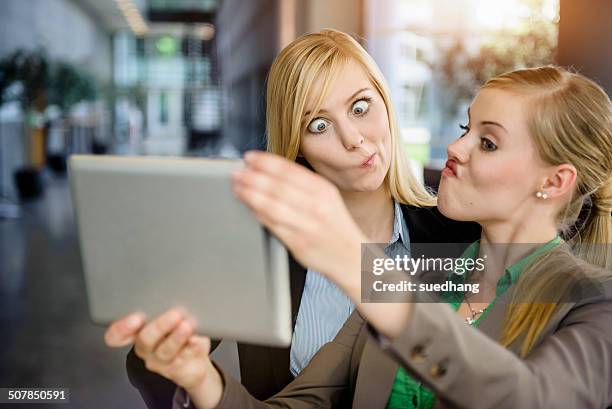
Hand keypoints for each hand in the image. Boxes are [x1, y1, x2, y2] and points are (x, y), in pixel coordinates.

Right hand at [105, 309, 222, 407]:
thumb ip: (166, 308)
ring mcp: (161, 361)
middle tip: (175, 313)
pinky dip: (191, 346)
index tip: (136, 317)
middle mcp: (146, 348)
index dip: (120, 328)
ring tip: (187, 325)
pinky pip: (184, 357)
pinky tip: (196, 339)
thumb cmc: (177, 332)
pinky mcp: (177, 369)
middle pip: (145, 340)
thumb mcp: (169, 316)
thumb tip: (176, 296)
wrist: (193, 363)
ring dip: (177, 337)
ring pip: (165, 351)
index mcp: (137, 333)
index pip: (117, 335)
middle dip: (159, 326)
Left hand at [232, 151, 365, 284]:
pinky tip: (249, 206)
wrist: (352, 257)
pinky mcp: (299, 243)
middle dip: (253, 177)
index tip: (250, 157)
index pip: (290, 171)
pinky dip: (259, 214)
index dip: (266, 162)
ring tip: (238, 187)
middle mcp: (317, 206)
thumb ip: (303, 186)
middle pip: (278, 187)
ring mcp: (307, 226)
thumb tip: (270, 171)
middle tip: (237, 172)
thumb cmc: (335, 226)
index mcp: (324, 191)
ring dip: (251, 194)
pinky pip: (273, 226)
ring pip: (273, 206)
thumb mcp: (327, 198)